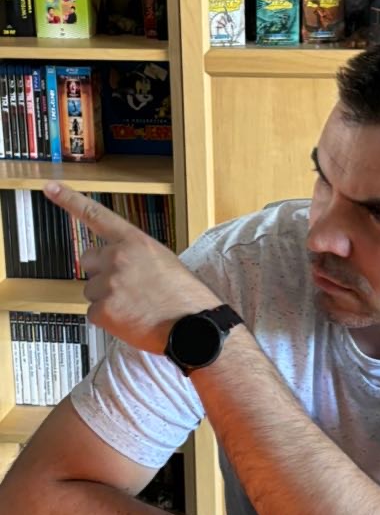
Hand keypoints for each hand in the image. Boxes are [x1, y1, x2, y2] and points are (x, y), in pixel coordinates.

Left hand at [43, 182, 220, 354]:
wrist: (194, 326)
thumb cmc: (187, 297)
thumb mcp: (166, 263)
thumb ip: (138, 257)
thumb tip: (122, 267)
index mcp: (136, 243)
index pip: (97, 216)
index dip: (70, 200)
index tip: (50, 187)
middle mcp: (118, 258)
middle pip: (88, 262)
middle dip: (100, 273)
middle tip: (124, 288)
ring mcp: (108, 285)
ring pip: (91, 291)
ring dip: (107, 300)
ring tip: (136, 308)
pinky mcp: (103, 311)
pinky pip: (94, 314)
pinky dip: (110, 320)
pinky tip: (132, 320)